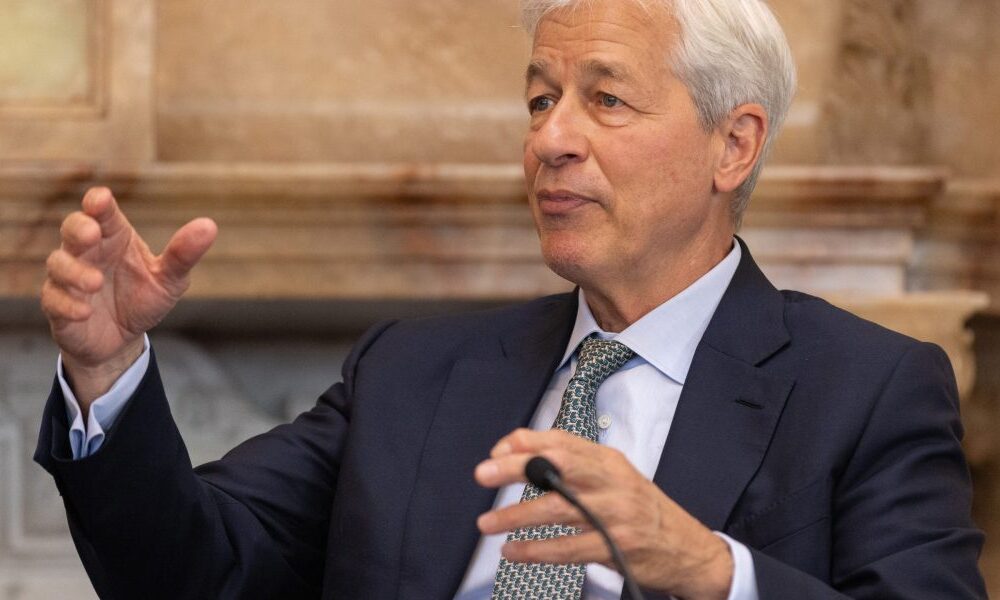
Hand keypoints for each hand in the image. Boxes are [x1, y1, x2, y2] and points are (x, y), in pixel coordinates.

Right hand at [40, 187, 216, 407]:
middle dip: (78, 228)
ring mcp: (69, 277)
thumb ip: (183, 255)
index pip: (103, 212)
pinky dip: (68, 304)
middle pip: (72, 228)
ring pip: (58, 263)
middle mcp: (89, 252)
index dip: (99, 203)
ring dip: (75, 271)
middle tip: (92, 235)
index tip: (100, 199)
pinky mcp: (58, 305)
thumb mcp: (170, 280)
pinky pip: (53, 299)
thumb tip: (209, 226)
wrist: (122, 341)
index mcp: (115, 237)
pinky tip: (85, 312)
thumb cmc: (143, 300)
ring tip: (96, 282)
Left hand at [474, 429, 732, 599]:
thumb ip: (573, 465)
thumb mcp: (613, 478)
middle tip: (483, 474)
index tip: (496, 452)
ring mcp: (614, 514)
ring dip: (516, 515)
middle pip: (557, 465)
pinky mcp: (615, 547)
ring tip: (487, 523)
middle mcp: (611, 481)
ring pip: (557, 508)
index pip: (560, 441)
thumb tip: (517, 451)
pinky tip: (514, 550)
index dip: (524, 443)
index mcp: (608, 460)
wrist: (688, 549)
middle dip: (516, 468)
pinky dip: (535, 550)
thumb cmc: (641, 511)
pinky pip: (567, 548)